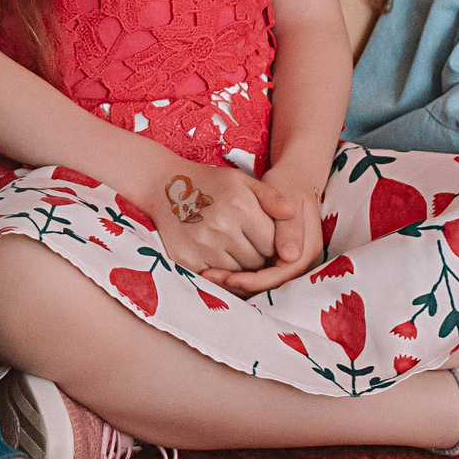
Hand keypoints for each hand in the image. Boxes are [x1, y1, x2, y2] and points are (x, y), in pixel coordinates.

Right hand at [147, 160, 293, 279]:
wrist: (164, 185)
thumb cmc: (209, 182)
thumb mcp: (242, 181)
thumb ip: (271, 197)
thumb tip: (293, 214)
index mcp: (240, 206)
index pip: (272, 244)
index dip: (271, 245)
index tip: (263, 239)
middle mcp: (222, 227)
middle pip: (256, 262)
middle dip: (257, 257)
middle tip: (247, 244)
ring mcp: (202, 245)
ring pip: (237, 273)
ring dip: (239, 267)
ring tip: (231, 249)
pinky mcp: (185, 259)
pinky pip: (214, 278)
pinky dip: (218, 272)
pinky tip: (216, 257)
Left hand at [211, 159, 325, 296]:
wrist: (294, 177)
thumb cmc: (288, 184)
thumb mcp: (289, 199)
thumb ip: (290, 229)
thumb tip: (289, 256)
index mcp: (307, 250)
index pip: (281, 276)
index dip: (255, 280)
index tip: (230, 278)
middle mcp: (299, 260)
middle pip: (270, 284)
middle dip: (241, 285)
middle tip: (212, 278)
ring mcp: (288, 260)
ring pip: (261, 282)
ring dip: (236, 282)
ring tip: (210, 275)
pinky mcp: (275, 257)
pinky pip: (257, 273)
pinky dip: (238, 273)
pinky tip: (217, 270)